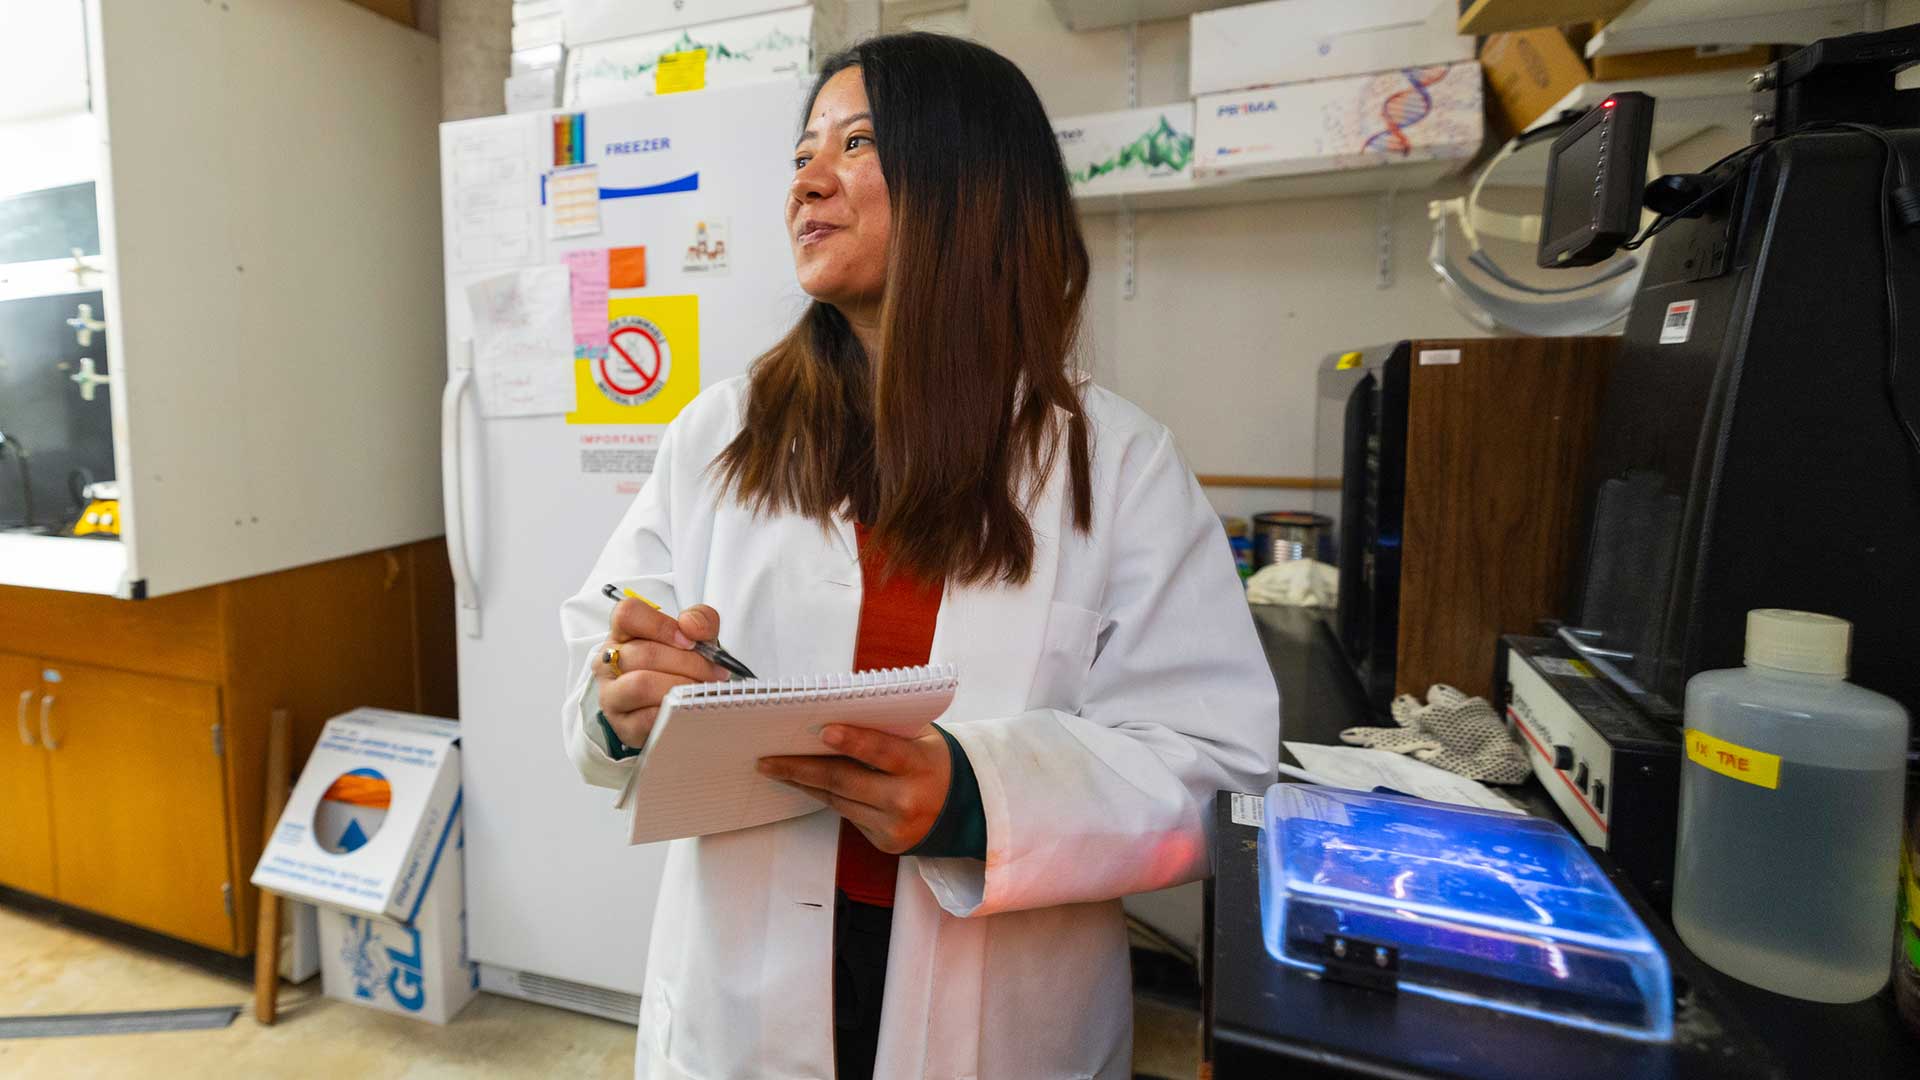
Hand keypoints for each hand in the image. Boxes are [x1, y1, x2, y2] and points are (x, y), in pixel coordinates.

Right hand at [594, 601, 725, 747]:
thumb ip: (700, 620)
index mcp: (623, 633)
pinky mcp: (623, 725)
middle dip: (688, 663)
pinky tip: (688, 708)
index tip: (690, 641)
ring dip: (681, 686)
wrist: (671, 706)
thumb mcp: (694, 637)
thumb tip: (691, 625)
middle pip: (644, 653)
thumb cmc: (678, 666)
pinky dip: (673, 711)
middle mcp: (610, 662)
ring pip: (641, 684)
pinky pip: (647, 718)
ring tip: (702, 689)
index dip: (661, 625)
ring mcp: (612, 695)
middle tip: (714, 672)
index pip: (627, 614)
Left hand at [758, 725, 951, 853]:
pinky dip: (827, 797)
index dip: (853, 741)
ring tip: (777, 769)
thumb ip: (885, 729)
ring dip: (805, 783)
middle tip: (768, 760)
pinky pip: (848, 816)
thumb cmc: (933, 761)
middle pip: (845, 781)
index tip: (823, 731)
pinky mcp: (886, 843)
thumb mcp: (920, 738)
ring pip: (839, 801)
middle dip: (802, 769)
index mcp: (919, 765)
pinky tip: (807, 784)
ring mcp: (895, 826)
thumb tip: (833, 715)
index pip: (882, 751)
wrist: (964, 808)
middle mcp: (907, 799)